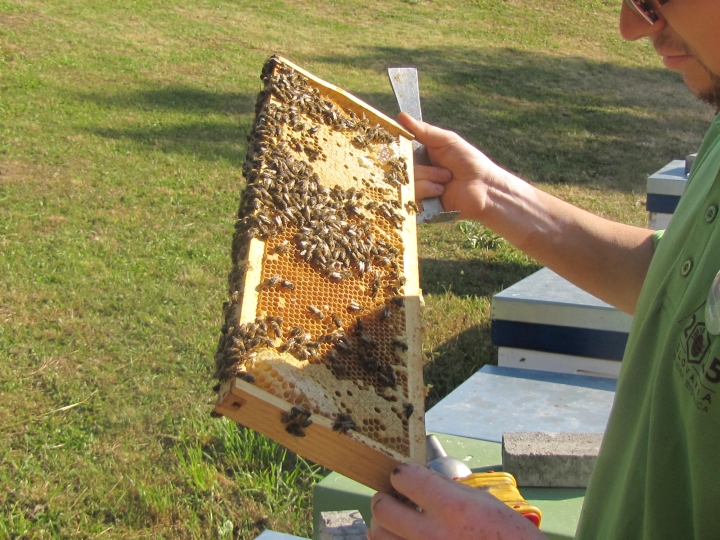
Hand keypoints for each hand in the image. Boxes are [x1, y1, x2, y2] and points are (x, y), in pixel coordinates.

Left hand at [368, 462, 545, 539]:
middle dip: (386, 498)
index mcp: (452, 507)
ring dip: (384, 525)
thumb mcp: (482, 503)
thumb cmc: (506, 535)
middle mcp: (432, 534)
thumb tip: (419, 479)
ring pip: (378, 535)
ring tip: (396, 522)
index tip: (406, 477)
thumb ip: (447, 489)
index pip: (403, 477)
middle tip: (395, 499)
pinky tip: (405, 539)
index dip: (402, 473)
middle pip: (382, 507)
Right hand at [399, 113, 505, 221]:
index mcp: (421, 156)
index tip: (398, 146)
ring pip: (405, 183)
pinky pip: (410, 198)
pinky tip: (441, 192)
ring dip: (428, 180)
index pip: (400, 152)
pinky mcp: (421, 207)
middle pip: (401, 169)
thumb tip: (402, 116)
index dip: (398, 149)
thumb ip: (424, 130)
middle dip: (422, 169)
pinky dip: (426, 191)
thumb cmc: (469, 162)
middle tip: (445, 171)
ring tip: (446, 182)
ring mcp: (418, 190)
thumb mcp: (447, 141)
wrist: (484, 188)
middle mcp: (416, 173)